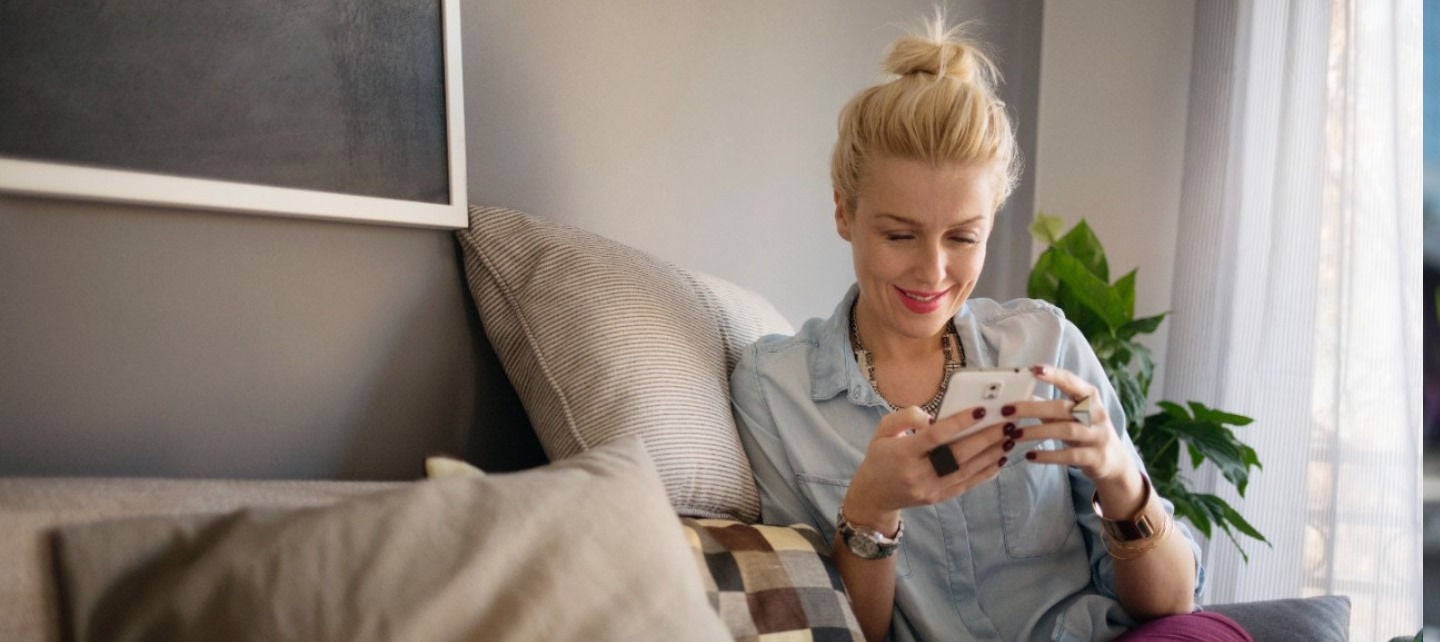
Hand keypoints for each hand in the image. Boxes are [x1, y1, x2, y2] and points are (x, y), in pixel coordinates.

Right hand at [843, 405, 1010, 531]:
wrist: (873, 495)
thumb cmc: (880, 456)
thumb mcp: (882, 430)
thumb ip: (906, 417)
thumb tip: (935, 418)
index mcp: (903, 453)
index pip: (936, 437)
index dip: (959, 423)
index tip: (981, 410)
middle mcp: (917, 474)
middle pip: (958, 455)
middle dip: (986, 438)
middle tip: (1007, 423)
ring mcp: (930, 489)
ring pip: (967, 470)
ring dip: (992, 454)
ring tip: (1010, 438)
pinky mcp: (939, 498)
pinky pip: (967, 484)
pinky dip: (986, 472)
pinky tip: (1000, 458)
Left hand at [1005, 364, 1145, 506]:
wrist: (1113, 461)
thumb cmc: (1085, 431)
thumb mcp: (1070, 416)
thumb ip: (1048, 406)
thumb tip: (1018, 396)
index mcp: (1089, 397)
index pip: (1071, 381)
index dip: (1054, 375)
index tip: (1033, 369)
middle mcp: (1096, 414)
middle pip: (1063, 407)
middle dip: (1033, 408)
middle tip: (1007, 410)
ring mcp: (1098, 436)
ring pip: (1065, 430)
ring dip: (1036, 432)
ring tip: (1014, 434)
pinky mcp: (1095, 457)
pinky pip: (1069, 455)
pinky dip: (1048, 455)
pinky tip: (1030, 455)